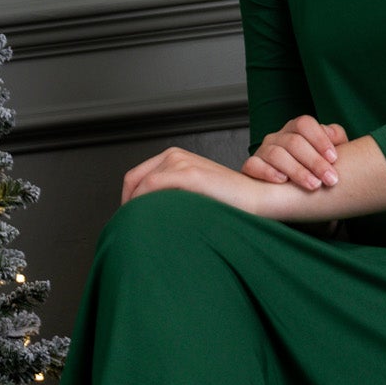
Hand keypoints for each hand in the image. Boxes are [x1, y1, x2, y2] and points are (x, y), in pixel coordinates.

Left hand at [121, 146, 268, 215]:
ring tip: (138, 229)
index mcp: (175, 157)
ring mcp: (181, 161)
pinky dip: (142, 203)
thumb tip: (147, 215)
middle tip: (129, 229)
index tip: (130, 221)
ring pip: (140, 185)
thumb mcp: (194, 193)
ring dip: (135, 207)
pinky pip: (151, 186)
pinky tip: (147, 220)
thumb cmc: (230, 201)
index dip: (128, 200)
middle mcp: (175, 155)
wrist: (257, 198)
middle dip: (127, 205)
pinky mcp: (188, 173)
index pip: (136, 177)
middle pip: (134, 181)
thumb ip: (172, 195)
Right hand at [241, 115, 347, 192]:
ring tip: (313, 185)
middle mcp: (278, 137)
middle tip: (330, 179)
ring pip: (276, 154)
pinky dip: (267, 172)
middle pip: (293, 142)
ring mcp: (263, 151)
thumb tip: (332, 134)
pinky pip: (253, 165)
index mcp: (296, 129)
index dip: (320, 139)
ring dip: (297, 170)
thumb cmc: (314, 169)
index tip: (334, 158)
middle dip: (314, 161)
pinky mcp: (251, 167)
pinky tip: (283, 181)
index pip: (304, 124)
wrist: (292, 193)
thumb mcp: (329, 153)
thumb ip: (336, 139)